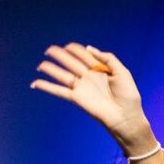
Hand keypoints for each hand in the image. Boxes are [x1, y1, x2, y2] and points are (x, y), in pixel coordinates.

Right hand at [31, 43, 152, 147]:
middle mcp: (89, 78)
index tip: (70, 45)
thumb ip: (108, 58)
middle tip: (50, 49)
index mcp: (101, 71)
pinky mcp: (76, 98)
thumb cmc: (129, 97)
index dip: (77, 50)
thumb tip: (89, 48)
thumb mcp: (123, 73)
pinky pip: (59, 91)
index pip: (85, 56)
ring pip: (62, 75)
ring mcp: (82, 88)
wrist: (126, 117)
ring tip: (41, 64)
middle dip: (61, 56)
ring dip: (51, 69)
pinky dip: (47, 87)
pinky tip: (35, 83)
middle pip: (71, 63)